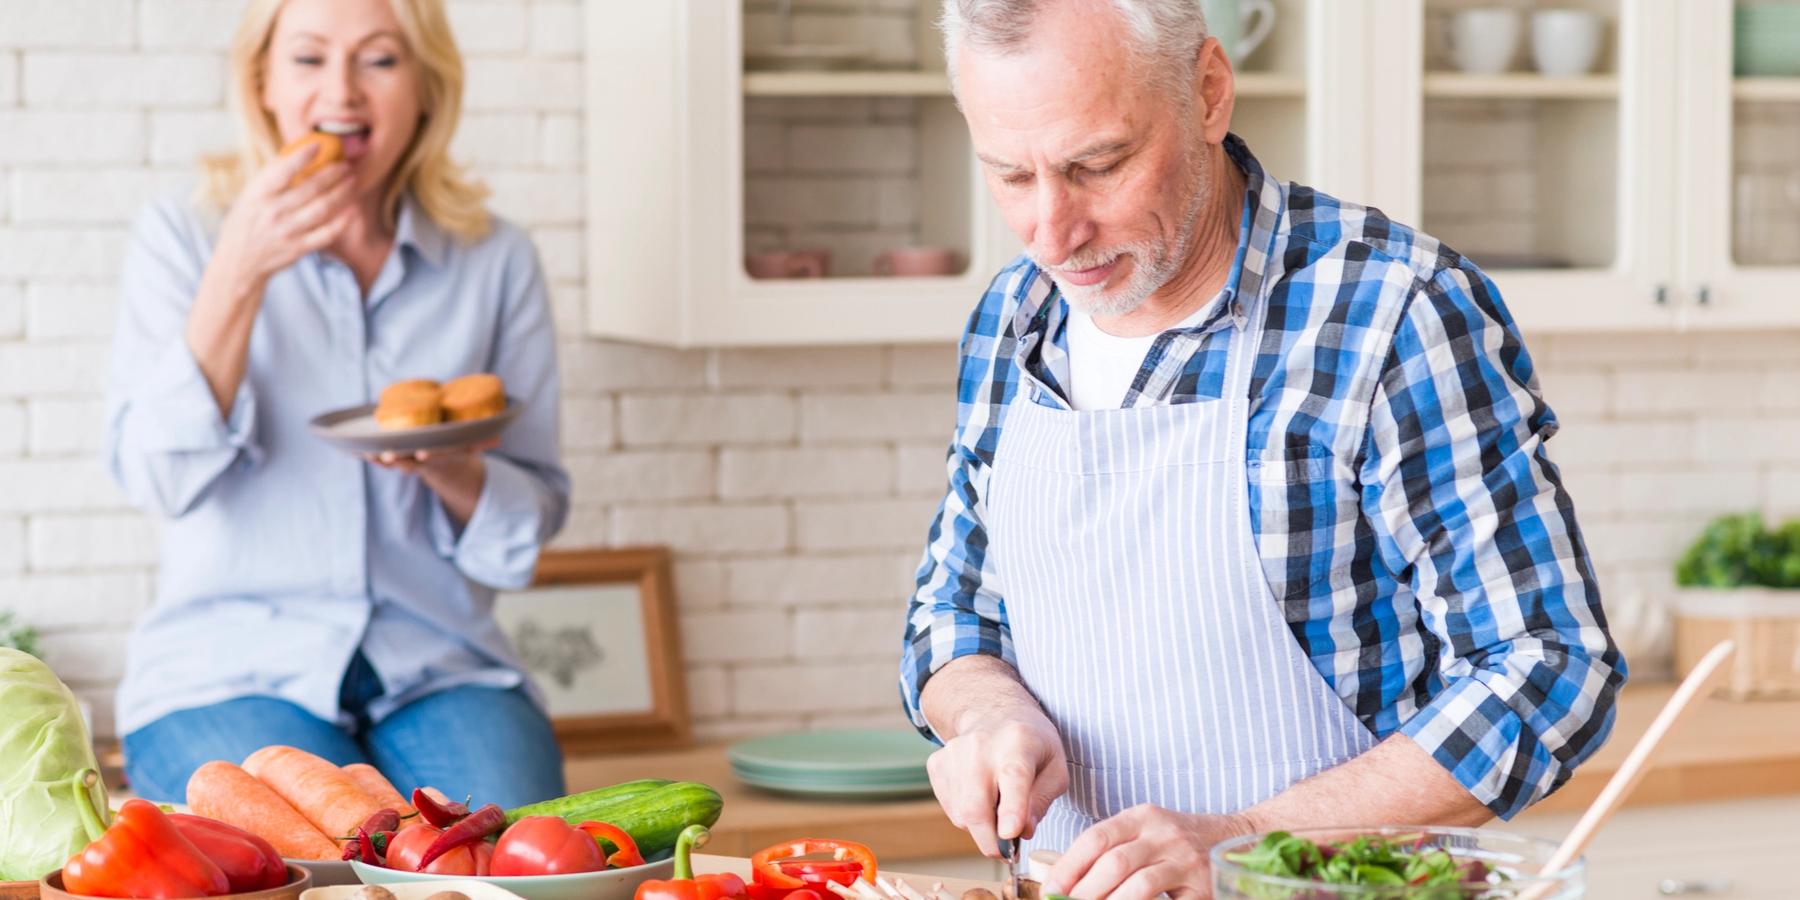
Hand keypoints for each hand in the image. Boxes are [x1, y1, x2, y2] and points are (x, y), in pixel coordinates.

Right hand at [210, 142, 357, 292]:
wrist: (238, 261)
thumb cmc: (248, 221)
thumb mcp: (250, 196)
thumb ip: (272, 178)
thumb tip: (298, 152)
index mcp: (258, 195)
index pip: (281, 171)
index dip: (301, 157)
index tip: (318, 145)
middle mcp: (272, 212)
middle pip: (310, 188)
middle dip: (333, 174)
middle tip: (347, 165)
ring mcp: (287, 231)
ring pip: (322, 209)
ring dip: (342, 193)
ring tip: (352, 181)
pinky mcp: (298, 249)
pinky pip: (326, 233)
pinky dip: (342, 222)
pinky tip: (352, 210)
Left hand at [365, 438, 499, 525]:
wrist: (446, 469)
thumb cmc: (458, 449)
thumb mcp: (472, 447)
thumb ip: (483, 442)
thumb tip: (499, 438)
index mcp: (442, 457)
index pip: (436, 457)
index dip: (430, 456)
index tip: (422, 454)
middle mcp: (423, 462)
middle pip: (409, 462)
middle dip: (397, 459)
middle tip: (386, 455)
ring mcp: (408, 462)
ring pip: (391, 461)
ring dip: (378, 458)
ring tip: (365, 452)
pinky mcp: (395, 460)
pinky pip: (379, 459)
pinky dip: (367, 455)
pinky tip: (353, 449)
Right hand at [925, 713, 1068, 858]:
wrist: (994, 713)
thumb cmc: (1031, 744)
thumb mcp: (1056, 768)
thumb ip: (1043, 800)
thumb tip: (1022, 831)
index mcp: (1018, 742)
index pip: (1013, 777)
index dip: (1012, 809)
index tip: (1010, 834)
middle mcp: (981, 744)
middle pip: (977, 805)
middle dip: (991, 840)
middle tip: (1006, 852)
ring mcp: (953, 753)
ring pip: (962, 813)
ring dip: (982, 827)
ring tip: (998, 808)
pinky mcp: (937, 764)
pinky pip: (951, 808)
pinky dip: (967, 816)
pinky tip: (981, 797)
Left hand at [1047, 806, 1255, 899]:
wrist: (1234, 839)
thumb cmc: (1175, 843)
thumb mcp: (1144, 834)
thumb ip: (1112, 850)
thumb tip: (1066, 883)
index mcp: (1143, 816)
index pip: (1096, 838)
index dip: (1069, 866)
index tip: (1051, 889)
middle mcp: (1165, 833)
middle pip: (1114, 863)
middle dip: (1084, 891)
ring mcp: (1186, 859)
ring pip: (1139, 885)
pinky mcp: (1202, 886)